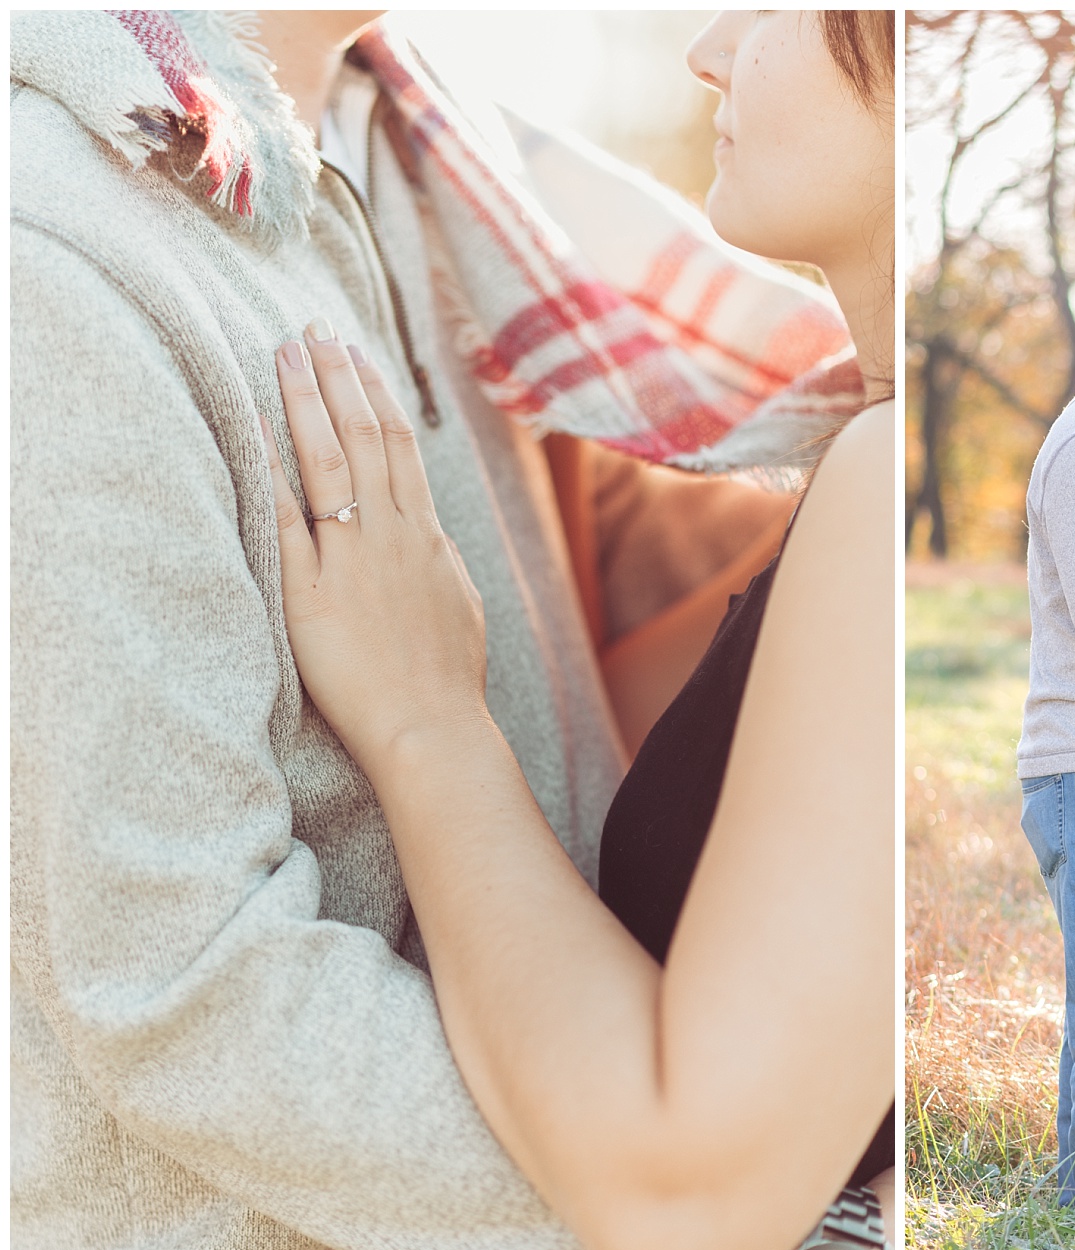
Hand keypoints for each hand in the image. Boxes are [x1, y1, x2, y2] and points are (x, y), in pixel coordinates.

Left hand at [264, 325, 489, 770]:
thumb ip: (441, 564)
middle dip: (338, 377)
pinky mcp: (314, 595)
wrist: (433, 731)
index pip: (401, 446)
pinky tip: (251, 427)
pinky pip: (288, 520)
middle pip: (367, 436)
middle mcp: (394, 536)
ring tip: (284, 353)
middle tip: (312, 329)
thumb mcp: (460, 607)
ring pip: (334, 461)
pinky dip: (270, 468)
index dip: (375, 394)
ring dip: (307, 401)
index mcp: (428, 538)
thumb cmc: (448, 682)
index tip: (354, 354)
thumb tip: (431, 537)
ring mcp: (355, 561)